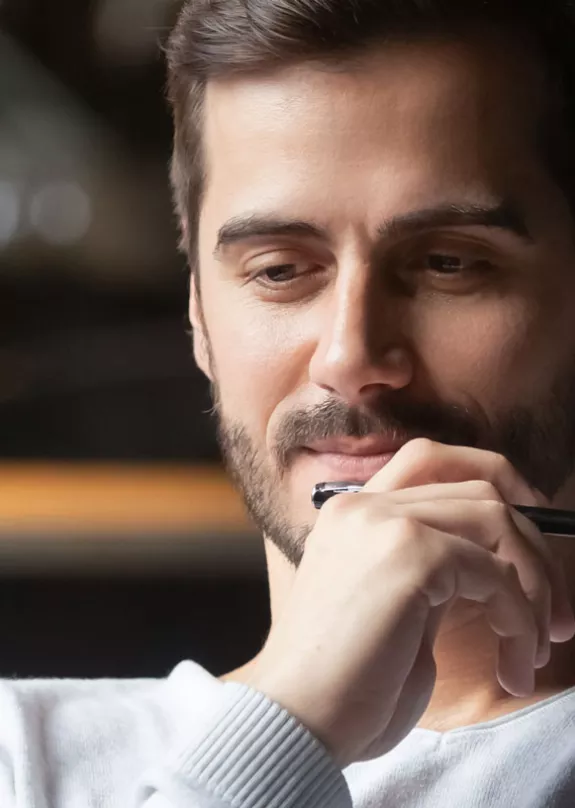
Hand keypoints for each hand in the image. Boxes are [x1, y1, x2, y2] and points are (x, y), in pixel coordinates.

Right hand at [247, 439, 574, 766]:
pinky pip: (497, 573)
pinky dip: (520, 618)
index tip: (532, 544)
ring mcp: (385, 523)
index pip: (433, 460)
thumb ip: (433, 570)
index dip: (497, 485)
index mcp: (354, 513)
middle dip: (534, 544)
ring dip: (535, 586)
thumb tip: (502, 564)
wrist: (297, 719)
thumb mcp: (393, 608)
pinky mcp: (410, 554)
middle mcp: (365, 505)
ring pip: (497, 519)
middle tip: (554, 611)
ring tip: (532, 646)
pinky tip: (513, 664)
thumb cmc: (346, 682)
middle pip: (480, 484)